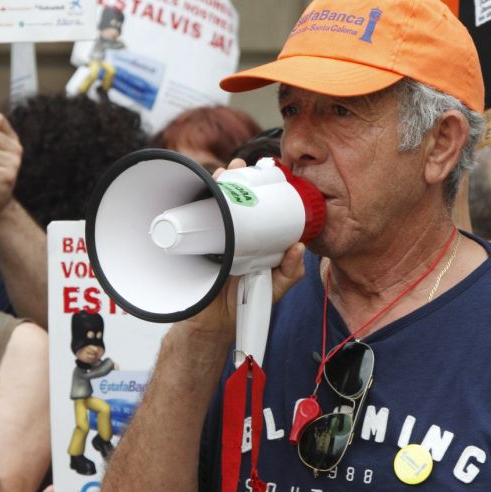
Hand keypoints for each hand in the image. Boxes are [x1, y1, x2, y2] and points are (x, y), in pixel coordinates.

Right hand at [180, 159, 306, 343]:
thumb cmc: (244, 303)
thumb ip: (291, 272)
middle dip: (233, 177)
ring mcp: (210, 237)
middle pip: (230, 196)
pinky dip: (193, 204)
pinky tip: (200, 192)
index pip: (255, 204)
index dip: (258, 185)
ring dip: (214, 185)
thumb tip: (299, 247)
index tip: (264, 171)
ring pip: (210, 203)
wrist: (213, 324)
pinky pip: (191, 221)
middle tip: (238, 167)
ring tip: (221, 175)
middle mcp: (231, 232)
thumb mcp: (275, 287)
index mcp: (252, 237)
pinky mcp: (192, 245)